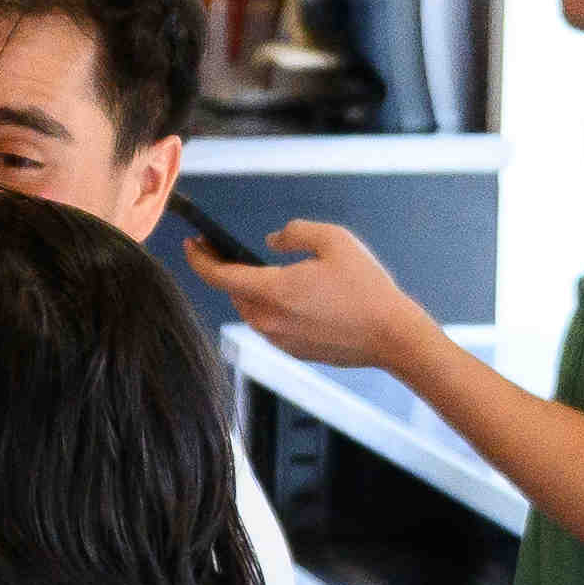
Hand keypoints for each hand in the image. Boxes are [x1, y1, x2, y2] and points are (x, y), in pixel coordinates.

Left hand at [201, 211, 440, 378]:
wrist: (392, 336)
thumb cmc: (366, 288)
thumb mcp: (334, 240)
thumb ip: (295, 233)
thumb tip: (271, 242)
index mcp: (272, 291)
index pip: (218, 275)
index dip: (199, 257)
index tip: (192, 243)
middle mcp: (268, 320)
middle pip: (233, 291)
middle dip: (226, 269)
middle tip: (224, 249)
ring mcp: (279, 340)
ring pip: (251, 309)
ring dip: (250, 289)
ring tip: (260, 270)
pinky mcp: (292, 351)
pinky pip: (270, 324)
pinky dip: (271, 307)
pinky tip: (290, 294)